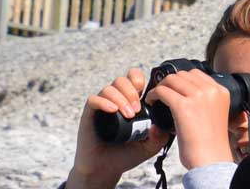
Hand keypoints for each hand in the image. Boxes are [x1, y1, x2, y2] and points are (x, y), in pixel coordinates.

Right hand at [66, 69, 168, 188]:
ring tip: (129, 115)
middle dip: (132, 92)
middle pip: (122, 80)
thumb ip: (159, 136)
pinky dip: (104, 102)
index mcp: (130, 103)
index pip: (134, 79)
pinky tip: (113, 111)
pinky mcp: (89, 115)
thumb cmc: (126, 155)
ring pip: (109, 88)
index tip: (148, 97)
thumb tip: (159, 124)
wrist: (106, 170)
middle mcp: (115, 101)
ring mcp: (102, 107)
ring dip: (121, 98)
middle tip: (138, 110)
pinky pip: (93, 100)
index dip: (140, 81)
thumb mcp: (150, 146)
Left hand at [146, 69, 234, 169]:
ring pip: (171, 80)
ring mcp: (198, 97)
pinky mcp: (184, 106)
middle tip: (162, 93)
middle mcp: (211, 91)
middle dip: (170, 82)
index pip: (197, 74)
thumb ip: (206, 102)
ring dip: (160, 87)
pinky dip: (153, 95)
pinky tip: (151, 102)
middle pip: (183, 75)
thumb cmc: (211, 144)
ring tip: (155, 97)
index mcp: (221, 92)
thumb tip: (187, 94)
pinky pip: (163, 91)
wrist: (211, 160)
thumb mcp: (215, 115)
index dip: (181, 80)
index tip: (173, 89)